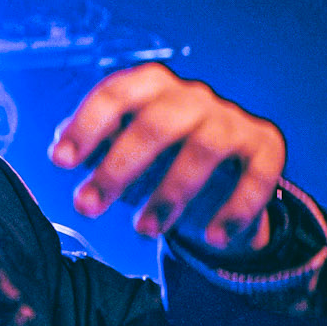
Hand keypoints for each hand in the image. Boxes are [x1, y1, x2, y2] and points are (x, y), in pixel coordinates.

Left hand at [48, 64, 283, 249]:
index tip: (59, 162)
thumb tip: (59, 142)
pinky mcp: (267, 148)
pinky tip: (212, 237)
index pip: (116, 94)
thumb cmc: (161, 162)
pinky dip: (235, 209)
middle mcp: (193, 97)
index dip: (86, 125)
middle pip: (155, 123)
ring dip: (170, 193)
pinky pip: (256, 176)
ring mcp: (232, 121)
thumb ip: (94, 145)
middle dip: (117, 168)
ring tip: (143, 232)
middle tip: (87, 207)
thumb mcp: (124, 153)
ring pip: (203, 149)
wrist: (225, 185)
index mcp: (151, 88)